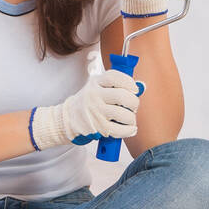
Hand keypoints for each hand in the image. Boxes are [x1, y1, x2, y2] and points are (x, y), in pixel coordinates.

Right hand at [30, 69, 144, 150]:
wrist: (67, 119)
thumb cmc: (87, 103)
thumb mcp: (96, 88)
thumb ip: (116, 86)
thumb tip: (140, 87)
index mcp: (95, 83)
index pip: (115, 77)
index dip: (129, 82)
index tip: (134, 89)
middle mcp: (94, 96)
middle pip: (122, 96)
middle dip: (134, 102)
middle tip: (133, 106)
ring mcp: (96, 112)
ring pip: (124, 115)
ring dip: (132, 118)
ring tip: (129, 119)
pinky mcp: (98, 127)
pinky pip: (120, 130)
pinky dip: (129, 130)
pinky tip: (130, 128)